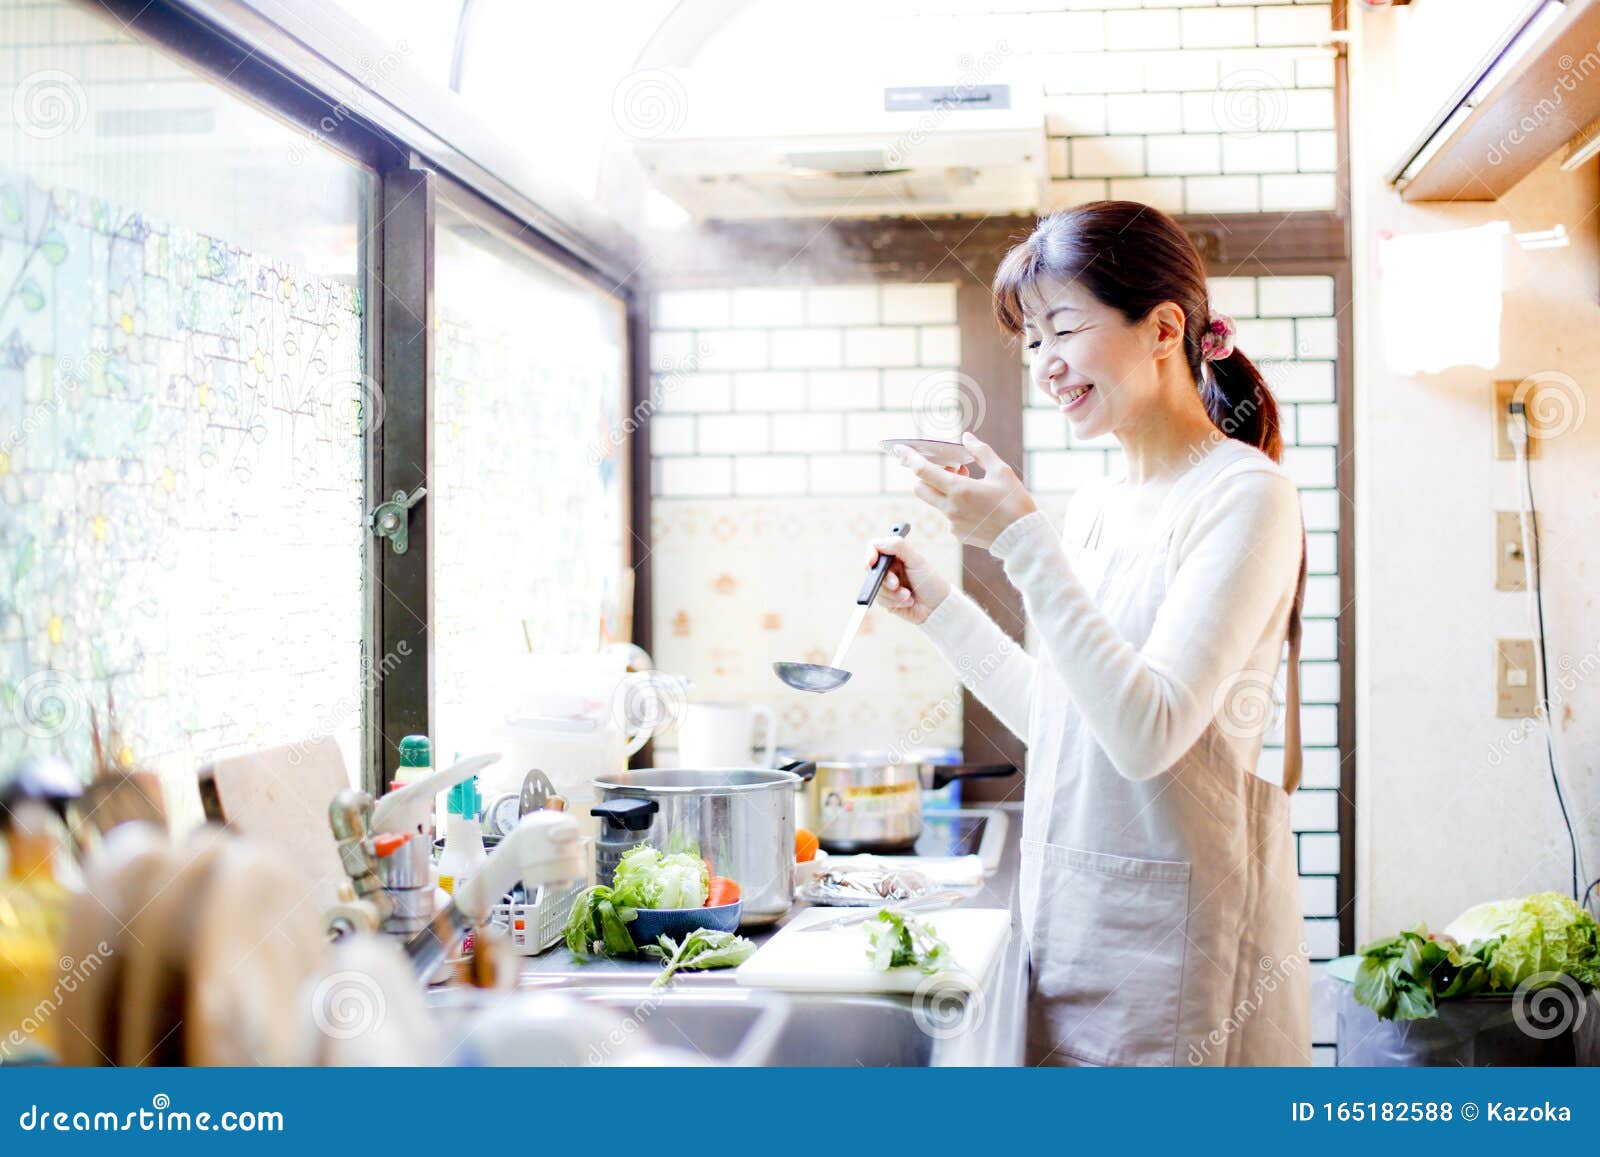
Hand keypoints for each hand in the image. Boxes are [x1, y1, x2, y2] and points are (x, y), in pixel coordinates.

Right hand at [865, 534, 950, 625]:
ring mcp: (887, 584)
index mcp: (896, 555)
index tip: (871, 562)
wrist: (938, 606)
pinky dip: (894, 602)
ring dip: (892, 593)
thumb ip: (898, 546)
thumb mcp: (917, 560)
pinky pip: (880, 600)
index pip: (874, 548)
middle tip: (896, 584)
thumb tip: (877, 543)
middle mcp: (890, 568)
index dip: (870, 554)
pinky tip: (908, 602)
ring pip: (876, 587)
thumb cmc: (930, 581)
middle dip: (885, 579)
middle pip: (872, 570)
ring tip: (908, 595)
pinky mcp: (887, 599)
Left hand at [892, 432, 1037, 549]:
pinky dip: (954, 505)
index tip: (900, 450)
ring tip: (968, 485)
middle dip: (926, 477)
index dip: (909, 458)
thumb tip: (966, 438)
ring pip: (935, 501)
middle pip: (919, 488)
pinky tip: (974, 504)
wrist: (1022, 538)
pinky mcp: (957, 534)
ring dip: (943, 490)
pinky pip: (947, 515)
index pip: (923, 471)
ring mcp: (952, 523)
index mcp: (959, 490)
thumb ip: (981, 452)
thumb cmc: (1014, 503)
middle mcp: (950, 508)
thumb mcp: (1001, 472)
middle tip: (949, 470)